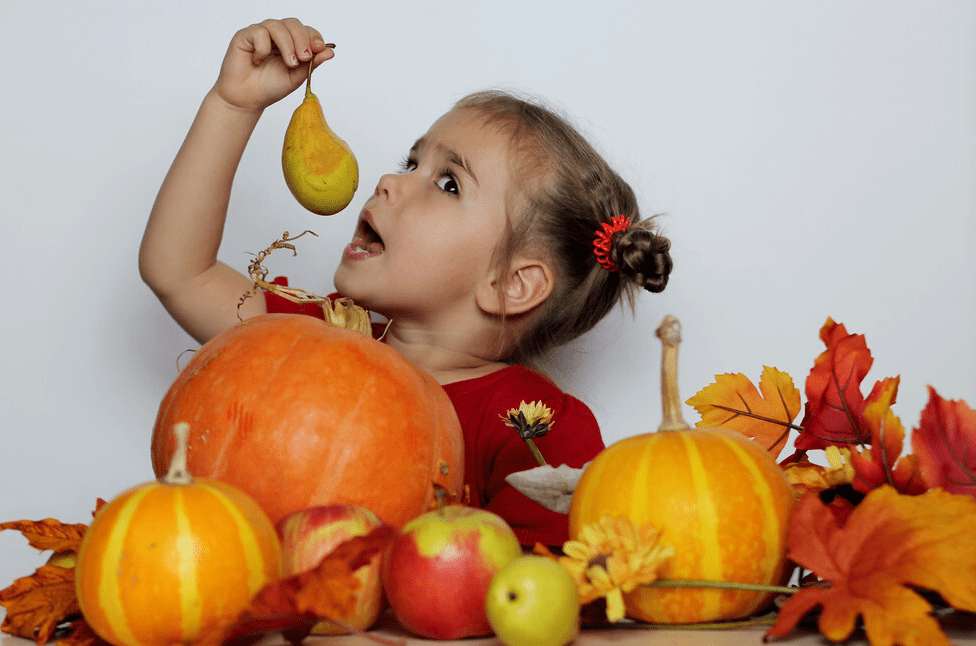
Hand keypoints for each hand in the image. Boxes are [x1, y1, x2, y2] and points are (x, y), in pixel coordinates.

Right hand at [212, 18, 334, 111]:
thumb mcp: (296, 77)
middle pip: (293, 23)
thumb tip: (330, 51)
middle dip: (302, 39)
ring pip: (277, 25)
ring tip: (289, 63)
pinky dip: (263, 48)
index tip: (320, 49)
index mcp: (291, 42)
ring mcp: (261, 33)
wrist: (247, 99)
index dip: (314, 37)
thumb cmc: (270, 87)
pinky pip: (259, 32)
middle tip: (305, 58)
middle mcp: (277, 35)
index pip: (306, 30)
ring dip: (287, 44)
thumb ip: (312, 64)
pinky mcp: (245, 35)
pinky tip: (258, 61)